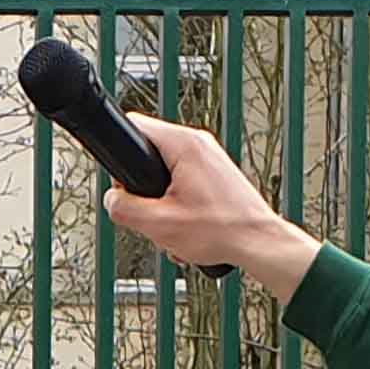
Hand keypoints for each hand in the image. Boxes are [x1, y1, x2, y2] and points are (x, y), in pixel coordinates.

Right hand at [104, 119, 322, 298]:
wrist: (258, 242)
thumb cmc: (222, 231)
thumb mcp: (159, 225)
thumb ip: (125, 209)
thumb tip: (112, 200)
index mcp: (184, 145)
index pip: (136, 126)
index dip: (121, 152)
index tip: (122, 179)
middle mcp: (199, 143)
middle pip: (150, 153)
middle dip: (144, 187)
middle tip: (151, 212)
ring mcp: (210, 156)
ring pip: (167, 172)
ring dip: (162, 201)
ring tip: (173, 223)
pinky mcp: (216, 173)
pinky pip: (184, 182)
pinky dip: (179, 204)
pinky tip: (186, 226)